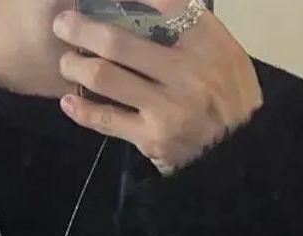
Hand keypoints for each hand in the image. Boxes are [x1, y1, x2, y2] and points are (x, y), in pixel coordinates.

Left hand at [53, 8, 262, 172]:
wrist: (240, 153)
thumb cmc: (230, 96)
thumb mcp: (223, 51)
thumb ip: (189, 25)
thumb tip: (146, 2)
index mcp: (206, 41)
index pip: (160, 3)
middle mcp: (187, 72)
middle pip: (119, 41)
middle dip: (82, 28)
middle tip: (62, 24)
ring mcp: (167, 107)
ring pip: (105, 77)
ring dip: (76, 66)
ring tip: (66, 62)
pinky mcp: (152, 138)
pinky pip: (107, 120)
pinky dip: (83, 109)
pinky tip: (69, 101)